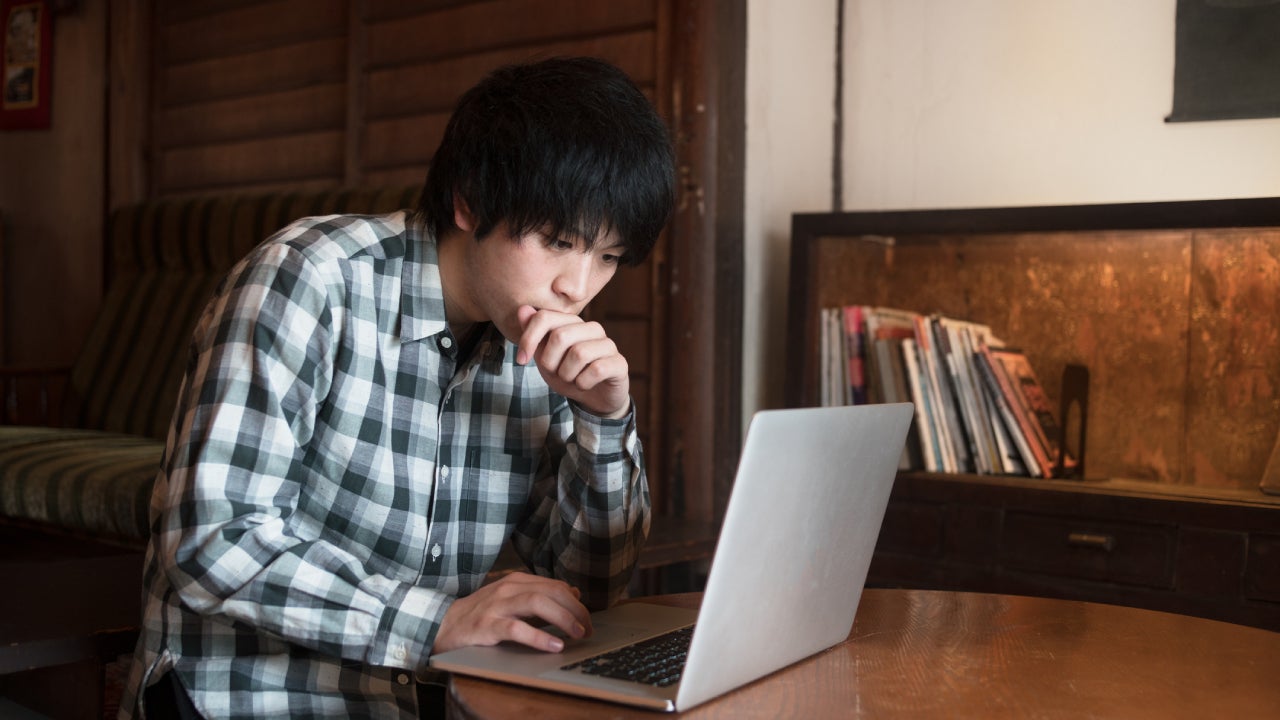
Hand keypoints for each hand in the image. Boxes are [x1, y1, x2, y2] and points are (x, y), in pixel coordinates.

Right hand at [433, 572, 592, 653]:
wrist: (443, 624)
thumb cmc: (481, 613)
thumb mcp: (512, 599)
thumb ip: (540, 594)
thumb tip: (573, 593)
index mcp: (516, 581)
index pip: (555, 586)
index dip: (575, 602)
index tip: (587, 618)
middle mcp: (509, 589)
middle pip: (551, 592)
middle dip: (575, 610)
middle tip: (588, 628)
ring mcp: (498, 606)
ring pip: (538, 603)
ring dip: (563, 619)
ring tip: (578, 633)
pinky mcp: (488, 626)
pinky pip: (518, 629)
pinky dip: (539, 637)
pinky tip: (554, 645)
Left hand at [515, 305, 629, 418]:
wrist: (594, 398)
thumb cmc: (569, 374)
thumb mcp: (545, 357)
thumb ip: (534, 334)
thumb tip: (523, 309)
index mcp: (572, 323)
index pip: (544, 317)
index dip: (528, 339)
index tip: (521, 360)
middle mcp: (592, 328)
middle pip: (560, 336)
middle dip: (550, 362)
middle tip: (555, 373)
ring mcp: (608, 344)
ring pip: (579, 354)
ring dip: (567, 375)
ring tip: (571, 379)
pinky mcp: (619, 363)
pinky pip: (596, 370)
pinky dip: (583, 383)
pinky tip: (584, 385)